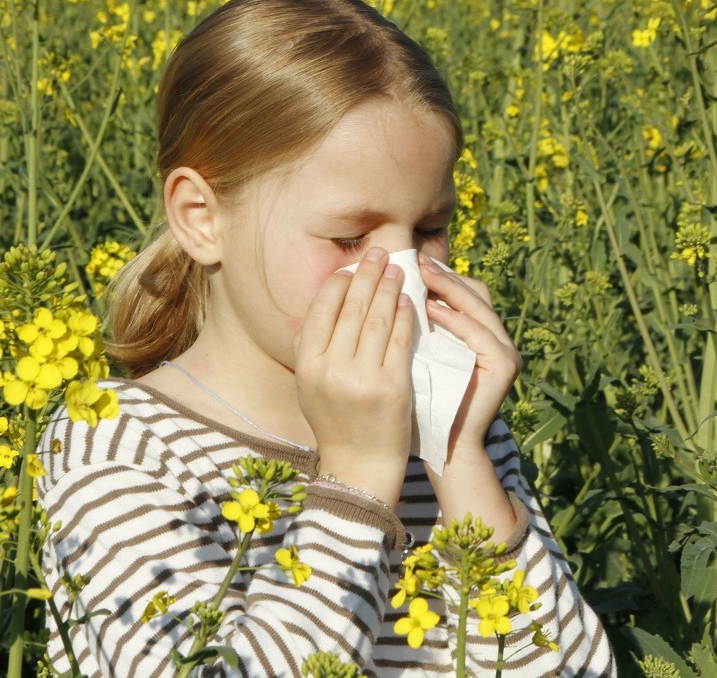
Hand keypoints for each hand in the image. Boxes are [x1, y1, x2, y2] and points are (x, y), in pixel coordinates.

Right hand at [293, 247, 413, 505]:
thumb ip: (310, 346)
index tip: (352, 265)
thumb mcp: (310, 385)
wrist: (360, 465)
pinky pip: (399, 339)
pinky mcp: (392, 386)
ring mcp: (362, 377)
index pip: (323, 308)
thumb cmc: (336, 420)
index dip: (340, 281)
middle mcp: (331, 368)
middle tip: (379, 252)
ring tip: (398, 270)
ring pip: (377, 318)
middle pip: (352, 307)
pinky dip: (404, 315)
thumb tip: (325, 299)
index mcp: (307, 364)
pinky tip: (409, 300)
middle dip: (367, 274)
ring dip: (389, 287)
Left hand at [418, 251, 522, 459]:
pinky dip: (455, 319)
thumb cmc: (423, 401)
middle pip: (476, 292)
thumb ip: (417, 325)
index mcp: (481, 335)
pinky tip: (431, 309)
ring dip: (449, 289)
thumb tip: (391, 285)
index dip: (441, 274)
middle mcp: (499, 340)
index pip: (466, 291)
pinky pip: (479, 333)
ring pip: (480, 307)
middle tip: (415, 261)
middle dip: (445, 275)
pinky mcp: (505, 367)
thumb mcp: (419, 355)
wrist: (443, 445)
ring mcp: (507, 353)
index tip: (411, 261)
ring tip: (421, 276)